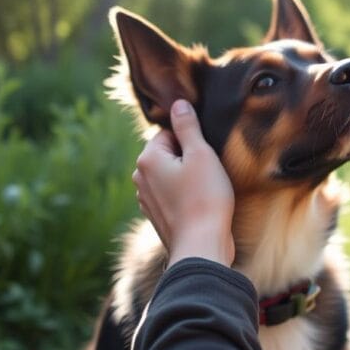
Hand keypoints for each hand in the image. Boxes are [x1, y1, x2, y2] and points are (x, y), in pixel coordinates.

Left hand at [133, 99, 235, 267]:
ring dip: (188, 178)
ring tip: (206, 191)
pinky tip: (200, 204)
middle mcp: (140, 177)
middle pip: (169, 153)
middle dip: (189, 159)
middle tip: (208, 174)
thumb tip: (178, 103)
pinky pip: (172, 194)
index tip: (206, 157)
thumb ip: (188, 127)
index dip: (192, 141)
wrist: (201, 245)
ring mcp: (146, 198)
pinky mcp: (157, 215)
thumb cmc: (205, 198)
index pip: (170, 132)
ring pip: (171, 174)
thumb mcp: (201, 155)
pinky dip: (185, 195)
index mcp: (147, 158)